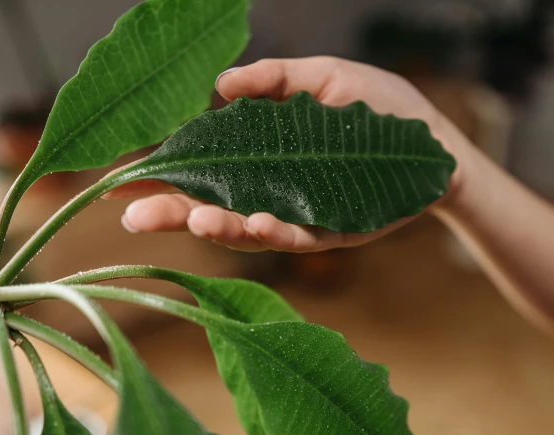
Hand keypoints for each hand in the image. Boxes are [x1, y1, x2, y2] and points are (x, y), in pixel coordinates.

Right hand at [106, 57, 469, 251]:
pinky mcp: (337, 232)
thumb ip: (274, 80)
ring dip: (223, 227)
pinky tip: (259, 223)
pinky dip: (281, 232)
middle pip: (216, 207)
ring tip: (193, 218)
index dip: (164, 176)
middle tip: (134, 215)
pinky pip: (304, 236)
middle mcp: (275, 191)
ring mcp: (304, 216)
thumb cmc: (379, 110)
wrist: (435, 143)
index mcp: (263, 157)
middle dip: (176, 212)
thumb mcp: (324, 79)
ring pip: (254, 229)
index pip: (203, 169)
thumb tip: (220, 87)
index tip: (119, 183)